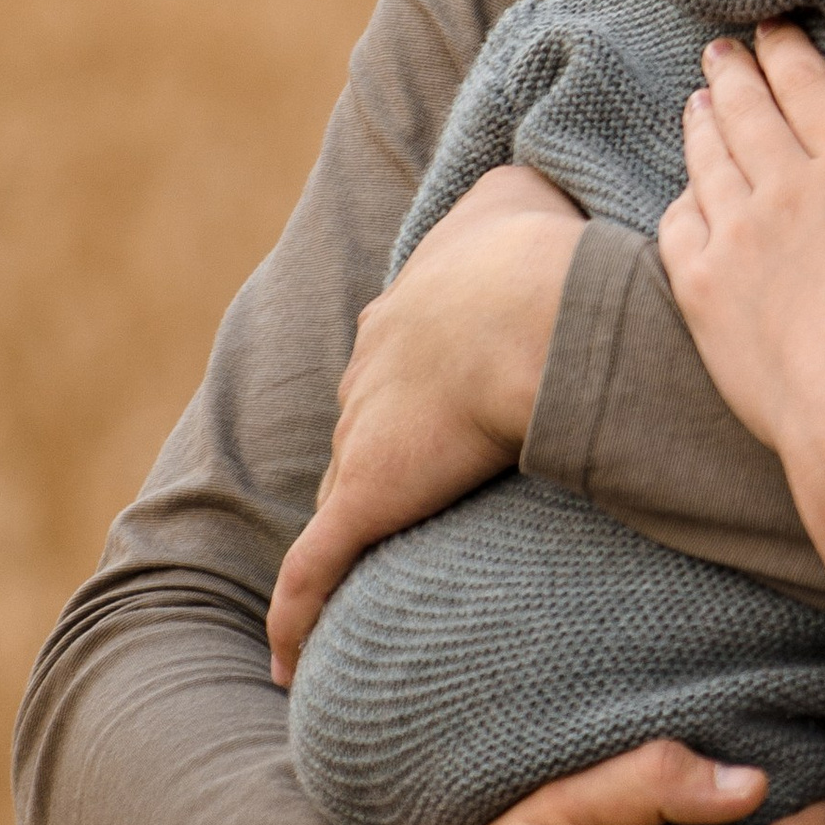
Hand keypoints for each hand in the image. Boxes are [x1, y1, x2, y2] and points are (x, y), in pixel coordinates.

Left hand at [268, 164, 584, 680]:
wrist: (524, 313)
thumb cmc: (537, 255)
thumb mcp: (524, 192)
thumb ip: (523, 180)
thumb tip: (537, 165)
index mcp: (403, 316)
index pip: (392, 361)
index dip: (410, 387)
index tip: (431, 412)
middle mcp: (369, 376)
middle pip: (361, 425)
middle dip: (374, 453)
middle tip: (408, 490)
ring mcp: (361, 441)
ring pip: (342, 496)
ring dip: (348, 532)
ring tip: (365, 574)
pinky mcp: (364, 501)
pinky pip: (315, 573)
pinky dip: (296, 617)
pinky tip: (287, 660)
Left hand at [660, 28, 824, 599]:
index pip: (806, 84)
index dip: (786, 48)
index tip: (771, 27)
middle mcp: (784, 187)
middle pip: (746, 109)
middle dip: (733, 72)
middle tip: (721, 50)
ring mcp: (736, 235)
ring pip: (708, 157)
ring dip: (701, 121)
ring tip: (698, 104)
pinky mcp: (701, 287)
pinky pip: (678, 222)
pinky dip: (682, 197)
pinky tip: (688, 194)